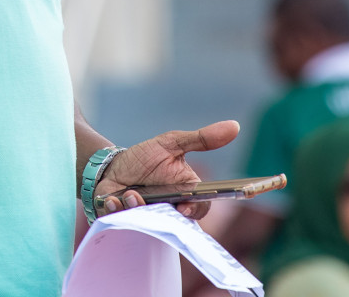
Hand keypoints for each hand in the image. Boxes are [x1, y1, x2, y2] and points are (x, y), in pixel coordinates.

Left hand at [95, 121, 241, 220]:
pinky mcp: (121, 220)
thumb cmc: (146, 158)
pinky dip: (115, 210)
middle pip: (173, 222)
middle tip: (154, 203)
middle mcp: (166, 211)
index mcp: (183, 194)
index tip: (185, 206)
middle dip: (162, 214)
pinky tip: (113, 199)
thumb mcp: (172, 143)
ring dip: (136, 208)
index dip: (195, 210)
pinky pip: (119, 221)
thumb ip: (202, 139)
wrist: (114, 165)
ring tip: (130, 194)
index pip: (198, 209)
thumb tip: (235, 126)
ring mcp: (144, 217)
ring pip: (145, 223)